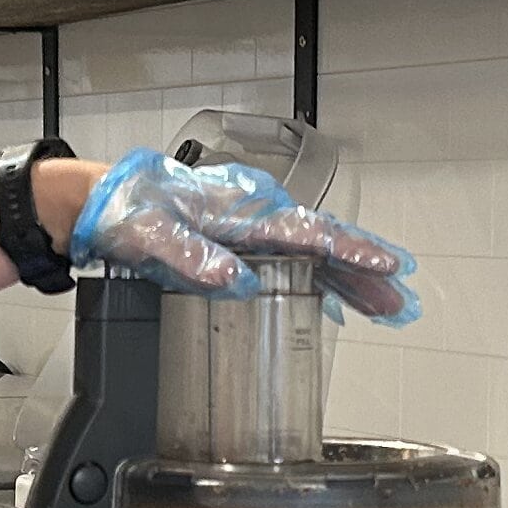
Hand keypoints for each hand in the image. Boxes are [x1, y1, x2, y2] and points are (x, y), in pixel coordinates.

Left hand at [69, 150, 418, 321]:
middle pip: (322, 245)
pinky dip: (323, 281)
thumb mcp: (150, 235)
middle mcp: (254, 217)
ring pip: (313, 255)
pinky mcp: (244, 244)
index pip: (307, 233)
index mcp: (240, 212)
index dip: (349, 251)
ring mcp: (251, 230)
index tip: (385, 265)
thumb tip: (237, 280)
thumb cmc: (128, 211)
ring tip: (388, 306)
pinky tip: (341, 303)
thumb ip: (192, 257)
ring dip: (352, 280)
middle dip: (366, 272)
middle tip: (401, 299)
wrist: (106, 202)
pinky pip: (294, 261)